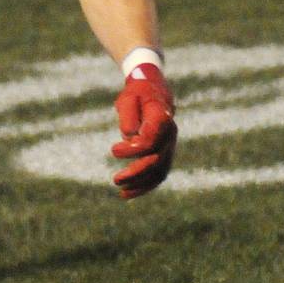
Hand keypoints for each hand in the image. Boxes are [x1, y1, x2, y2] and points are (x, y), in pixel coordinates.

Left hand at [111, 63, 176, 197]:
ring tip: (121, 191)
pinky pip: (159, 174)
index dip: (132, 150)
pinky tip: (128, 192)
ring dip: (141, 184)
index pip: (150, 141)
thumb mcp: (127, 99)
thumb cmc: (137, 94)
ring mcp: (170, 145)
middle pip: (156, 159)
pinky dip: (146, 185)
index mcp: (162, 117)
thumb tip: (129, 137)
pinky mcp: (166, 153)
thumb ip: (128, 117)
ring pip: (160, 171)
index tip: (113, 150)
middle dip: (136, 173)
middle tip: (116, 179)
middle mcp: (170, 133)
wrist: (153, 90)